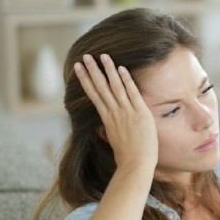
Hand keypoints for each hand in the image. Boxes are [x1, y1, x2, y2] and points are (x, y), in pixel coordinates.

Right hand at [74, 54, 157, 171]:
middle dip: (92, 70)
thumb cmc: (126, 157)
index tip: (78, 69)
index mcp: (106, 120)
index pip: (94, 95)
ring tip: (102, 55)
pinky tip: (121, 68)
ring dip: (108, 70)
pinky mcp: (140, 113)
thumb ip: (109, 131)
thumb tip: (103, 129)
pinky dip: (126, 80)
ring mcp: (126, 112)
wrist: (136, 164)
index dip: (86, 80)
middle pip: (101, 87)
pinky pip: (132, 93)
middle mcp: (114, 113)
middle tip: (85, 56)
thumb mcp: (114, 142)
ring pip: (115, 86)